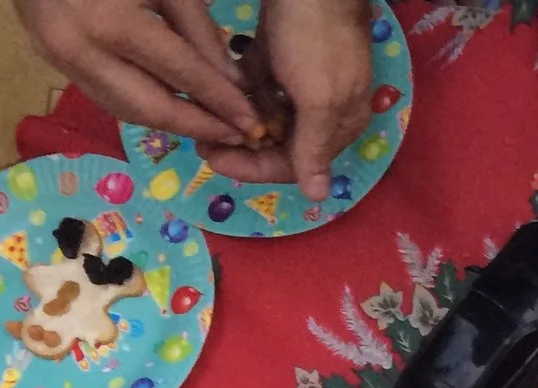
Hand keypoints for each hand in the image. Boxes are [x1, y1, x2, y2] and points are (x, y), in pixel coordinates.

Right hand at [15, 0, 260, 147]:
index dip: (221, 102)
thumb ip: (197, 29)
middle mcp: (79, 49)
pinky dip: (142, 106)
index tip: (254, 123)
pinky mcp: (50, 60)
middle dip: (199, 127)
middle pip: (151, 108)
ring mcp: (58, 58)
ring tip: (213, 128)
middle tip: (239, 138)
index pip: (180, 74)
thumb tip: (231, 83)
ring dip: (171, 123)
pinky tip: (173, 108)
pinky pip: (104, 95)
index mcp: (110, 22)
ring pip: (125, 110)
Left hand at [204, 0, 375, 201]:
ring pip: (265, 117)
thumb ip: (314, 148)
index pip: (296, 165)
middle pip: (279, 144)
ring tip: (202, 114)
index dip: (255, 168)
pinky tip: (216, 89)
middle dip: (242, 145)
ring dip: (237, 120)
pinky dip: (239, 92)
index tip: (213, 159)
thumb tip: (319, 196)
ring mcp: (300, 83)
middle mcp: (321, 111)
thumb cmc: (317, 40)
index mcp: (337, 126)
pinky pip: (258, 87)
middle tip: (201, 139)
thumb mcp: (319, 99)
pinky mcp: (281, 58)